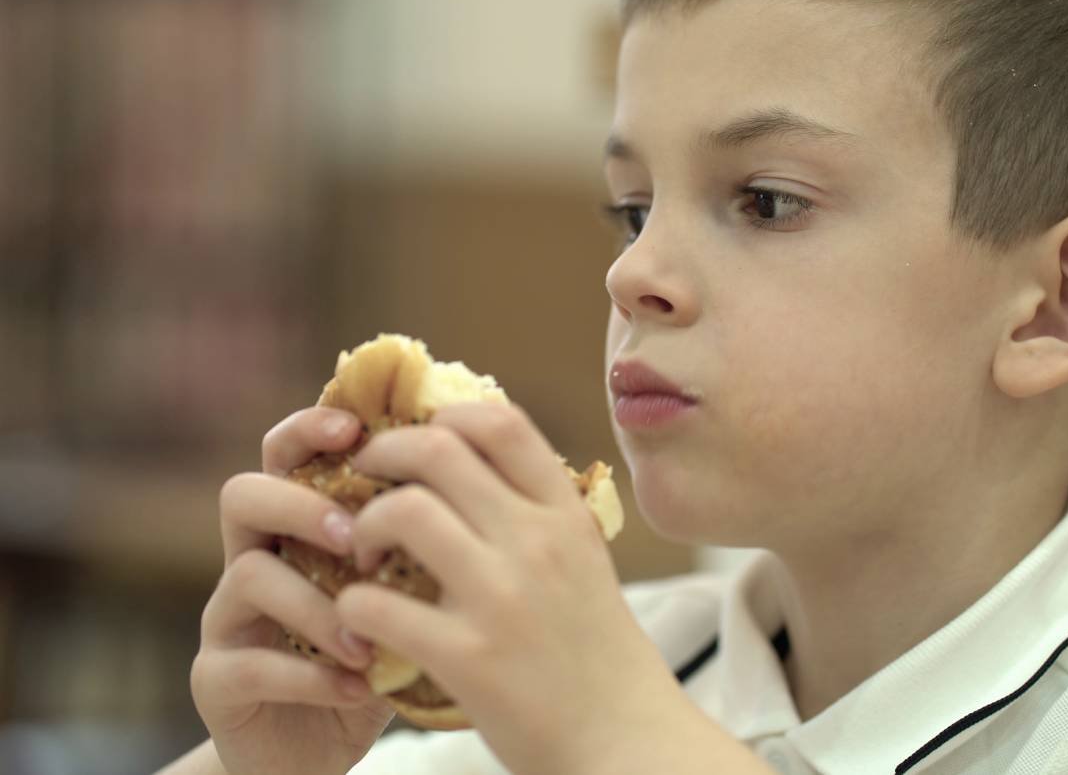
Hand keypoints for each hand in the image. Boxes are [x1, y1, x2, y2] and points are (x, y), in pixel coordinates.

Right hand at [188, 407, 393, 774]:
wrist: (326, 748)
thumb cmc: (377, 656)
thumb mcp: (406, 596)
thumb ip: (421, 544)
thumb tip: (483, 482)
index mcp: (298, 525)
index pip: (287, 455)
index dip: (308, 430)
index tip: (354, 429)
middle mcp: (253, 557)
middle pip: (244, 495)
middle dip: (300, 504)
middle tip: (354, 533)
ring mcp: (227, 618)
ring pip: (248, 574)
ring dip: (315, 603)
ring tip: (369, 640)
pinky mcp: (216, 679)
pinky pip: (249, 663)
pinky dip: (309, 674)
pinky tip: (357, 686)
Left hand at [336, 402, 698, 774]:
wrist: (625, 741)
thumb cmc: (597, 653)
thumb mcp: (584, 562)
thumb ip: (538, 513)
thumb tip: (477, 462)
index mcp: (565, 515)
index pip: (499, 423)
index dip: (443, 416)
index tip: (418, 439)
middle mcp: (537, 542)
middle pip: (437, 451)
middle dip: (383, 455)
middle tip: (365, 481)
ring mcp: (502, 597)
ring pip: (403, 512)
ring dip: (363, 525)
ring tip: (362, 554)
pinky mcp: (468, 658)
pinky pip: (378, 604)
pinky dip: (353, 605)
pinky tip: (361, 618)